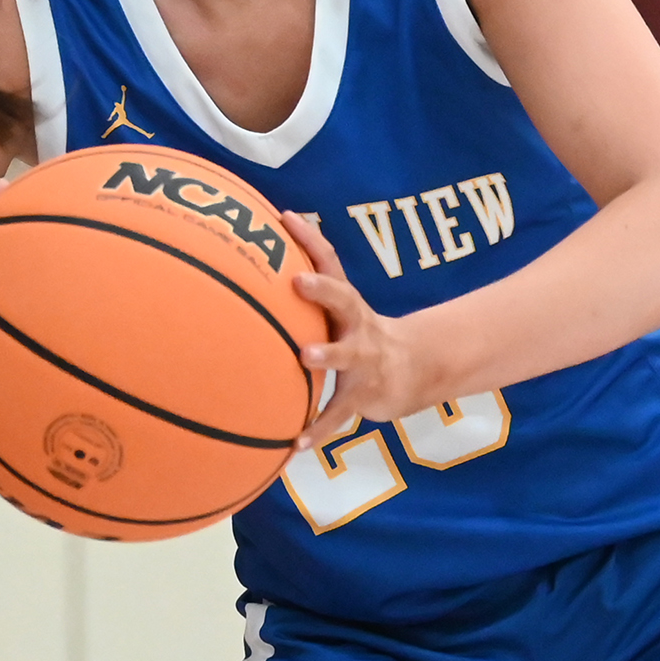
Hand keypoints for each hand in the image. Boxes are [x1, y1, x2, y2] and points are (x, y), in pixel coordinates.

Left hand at [285, 210, 436, 446]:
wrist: (414, 372)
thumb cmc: (357, 336)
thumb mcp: (338, 312)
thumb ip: (304, 295)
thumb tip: (245, 268)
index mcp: (346, 303)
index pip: (329, 262)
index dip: (310, 238)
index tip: (284, 216)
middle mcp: (358, 326)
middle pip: (344, 300)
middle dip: (323, 289)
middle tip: (299, 279)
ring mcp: (364, 360)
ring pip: (346, 356)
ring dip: (327, 355)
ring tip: (305, 356)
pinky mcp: (364, 395)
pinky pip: (339, 414)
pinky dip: (319, 429)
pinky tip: (296, 444)